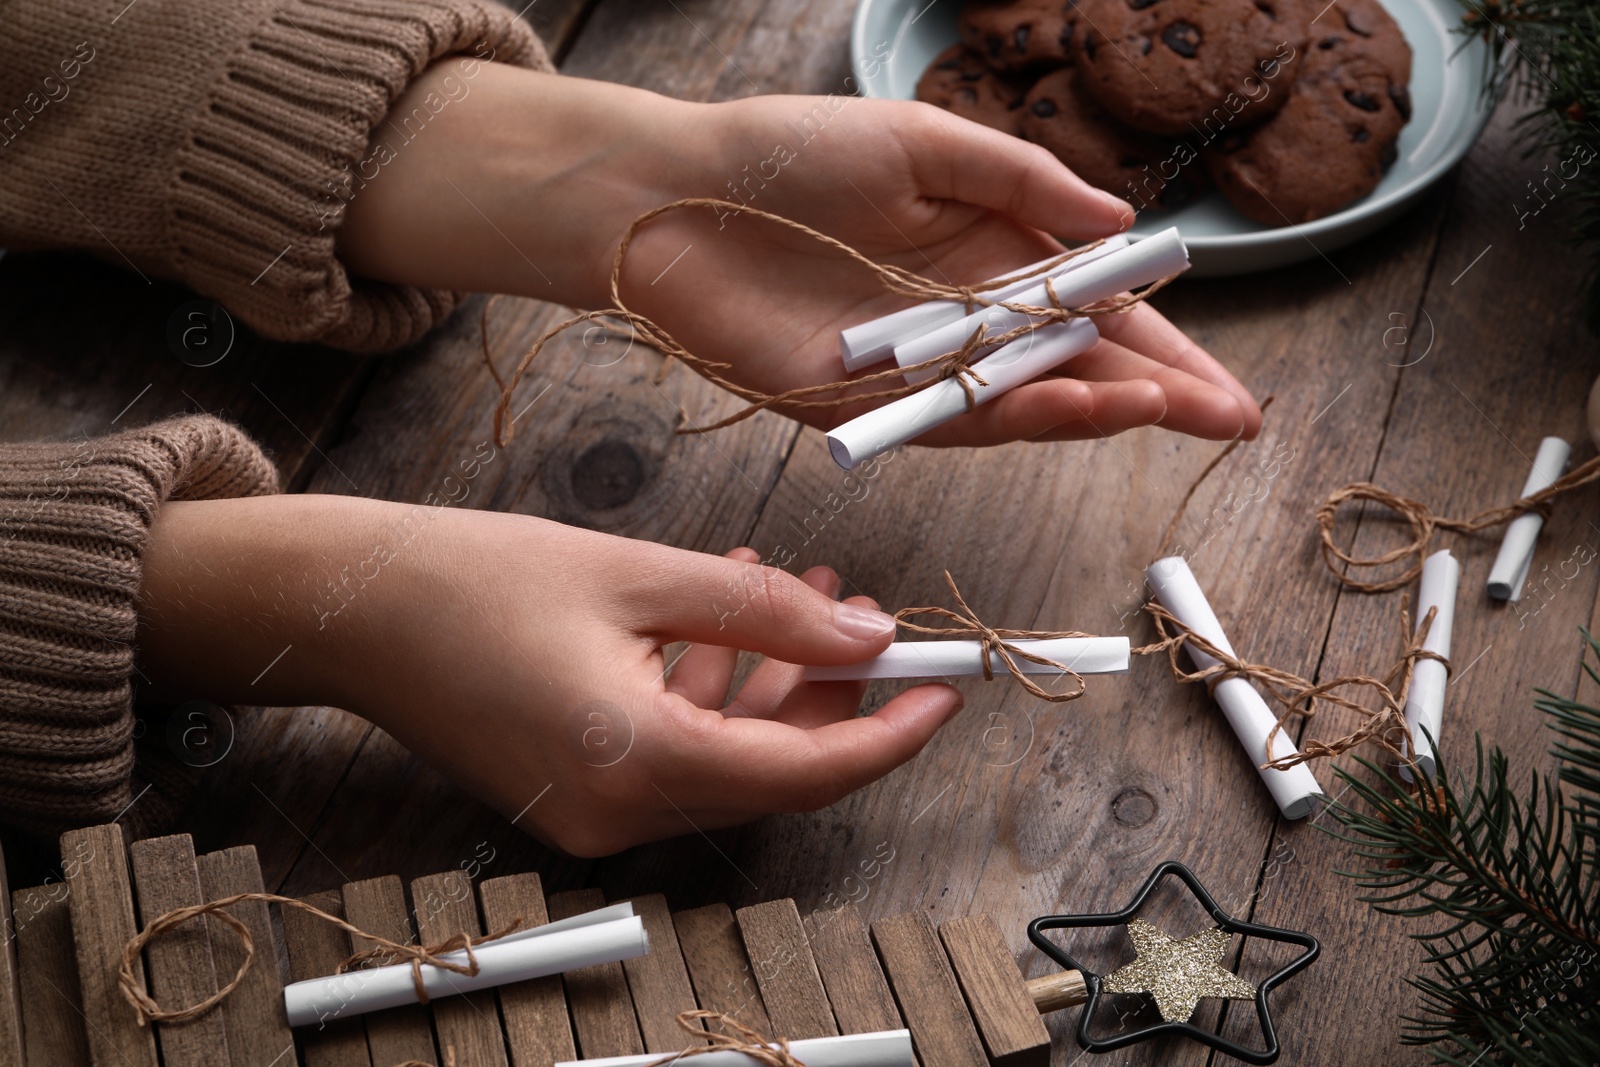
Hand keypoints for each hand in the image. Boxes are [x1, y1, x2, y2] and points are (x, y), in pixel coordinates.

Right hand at [135, 495, 962, 854]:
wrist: (349, 606)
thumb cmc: (477, 579)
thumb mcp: (643, 575)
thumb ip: (769, 612)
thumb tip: (867, 634)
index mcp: (640, 764)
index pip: (806, 774)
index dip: (888, 733)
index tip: (945, 689)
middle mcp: (620, 816)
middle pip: (772, 774)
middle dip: (826, 695)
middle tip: (854, 612)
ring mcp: (592, 817)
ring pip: (728, 764)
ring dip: (768, 684)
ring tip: (787, 587)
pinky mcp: (574, 796)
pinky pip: (677, 758)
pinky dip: (712, 696)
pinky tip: (719, 618)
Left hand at [336, 62, 1259, 444]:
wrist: (670, 193)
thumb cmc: (788, 153)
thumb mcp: (924, 141)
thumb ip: (1024, 184)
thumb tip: (1122, 223)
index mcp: (982, 254)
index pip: (1090, 309)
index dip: (1160, 341)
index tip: (1225, 377)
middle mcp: (958, 323)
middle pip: (1074, 369)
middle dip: (1156, 392)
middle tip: (1233, 420)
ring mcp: (913, 373)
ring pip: (1025, 403)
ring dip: (1104, 408)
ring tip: (1178, 407)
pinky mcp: (862, 411)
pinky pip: (955, 421)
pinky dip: (1023, 416)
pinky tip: (1088, 405)